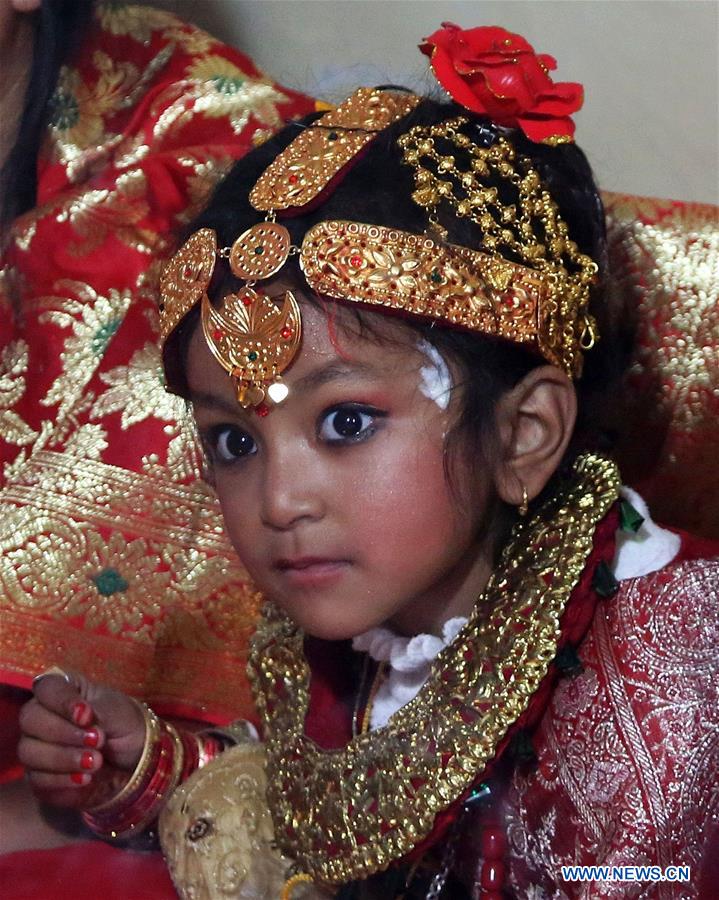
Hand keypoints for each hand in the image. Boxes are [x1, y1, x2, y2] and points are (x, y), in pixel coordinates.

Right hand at [18, 669, 145, 808]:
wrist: (134, 758)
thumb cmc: (123, 724)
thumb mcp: (116, 712)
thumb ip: (96, 711)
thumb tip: (79, 715)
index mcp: (62, 689)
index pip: (46, 688)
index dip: (62, 702)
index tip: (87, 716)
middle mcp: (41, 714)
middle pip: (30, 720)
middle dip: (64, 732)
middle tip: (97, 740)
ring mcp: (36, 746)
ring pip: (30, 752)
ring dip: (64, 758)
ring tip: (96, 761)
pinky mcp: (38, 776)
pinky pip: (37, 779)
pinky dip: (62, 780)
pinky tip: (85, 778)